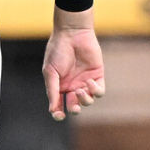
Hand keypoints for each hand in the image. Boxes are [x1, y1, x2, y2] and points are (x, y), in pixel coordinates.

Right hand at [43, 6, 104, 120]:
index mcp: (59, 85)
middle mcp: (72, 86)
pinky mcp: (97, 77)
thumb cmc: (57, 51)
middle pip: (74, 105)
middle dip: (74, 108)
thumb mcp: (50, 71)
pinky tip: (89, 82)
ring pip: (88, 101)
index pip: (59, 104)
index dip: (58, 112)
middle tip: (73, 104)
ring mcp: (85, 82)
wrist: (72, 35)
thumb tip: (52, 109)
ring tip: (80, 89)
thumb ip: (52, 90)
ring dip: (84, 99)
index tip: (58, 115)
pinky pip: (99, 92)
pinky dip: (95, 91)